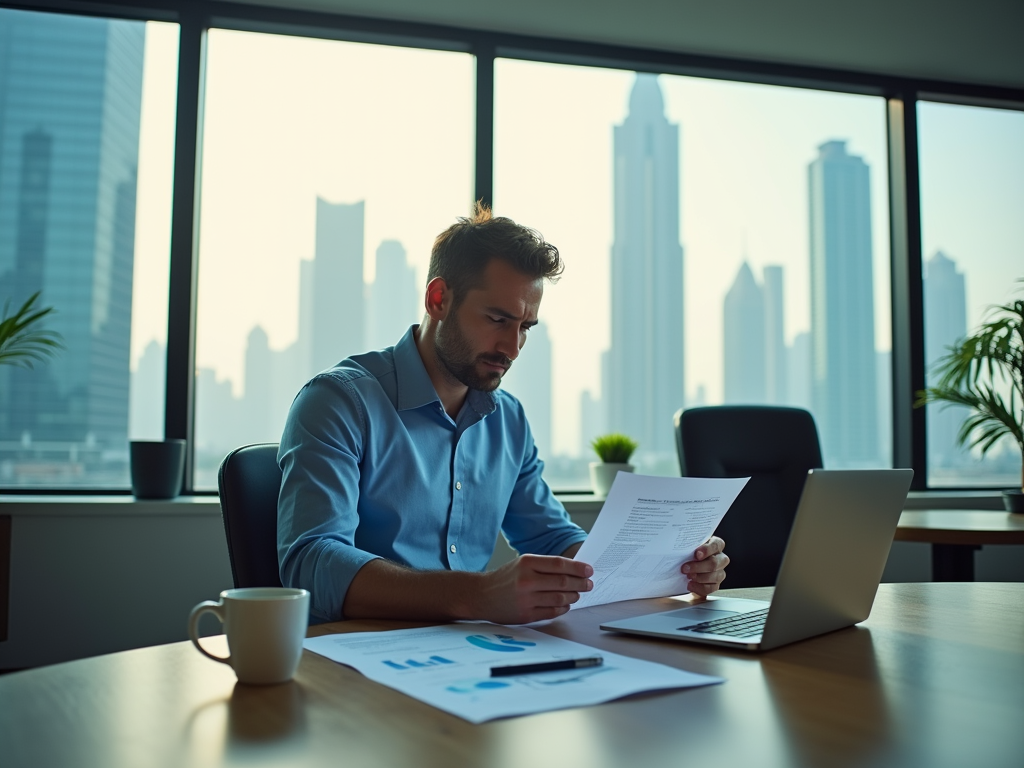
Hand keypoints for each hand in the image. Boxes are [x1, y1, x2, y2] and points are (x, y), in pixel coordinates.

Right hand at [473, 555, 593, 623]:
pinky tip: (566, 604)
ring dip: (573, 596)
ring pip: (560, 598)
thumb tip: (574, 570)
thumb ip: (545, 566)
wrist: (481, 595)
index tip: (589, 570)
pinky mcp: (526, 615)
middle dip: (580, 584)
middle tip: (589, 584)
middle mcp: (527, 580)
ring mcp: (526, 599)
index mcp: (527, 563)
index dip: (578, 568)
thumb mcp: (522, 563)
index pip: (560, 564)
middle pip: (563, 582)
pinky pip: (552, 612)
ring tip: (577, 594)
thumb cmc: (506, 578)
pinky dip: (563, 608)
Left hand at [681, 536, 728, 597]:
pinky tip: (690, 585)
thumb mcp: (689, 546)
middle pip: (715, 563)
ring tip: (688, 577)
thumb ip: (689, 545)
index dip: (707, 550)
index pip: (716, 545)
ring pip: (715, 576)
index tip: (697, 554)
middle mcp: (721, 558)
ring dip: (699, 578)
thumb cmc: (689, 553)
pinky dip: (700, 587)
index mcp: (716, 545)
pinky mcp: (716, 584)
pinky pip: (711, 588)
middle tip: (685, 568)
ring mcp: (720, 572)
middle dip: (699, 566)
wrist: (686, 566)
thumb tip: (680, 547)